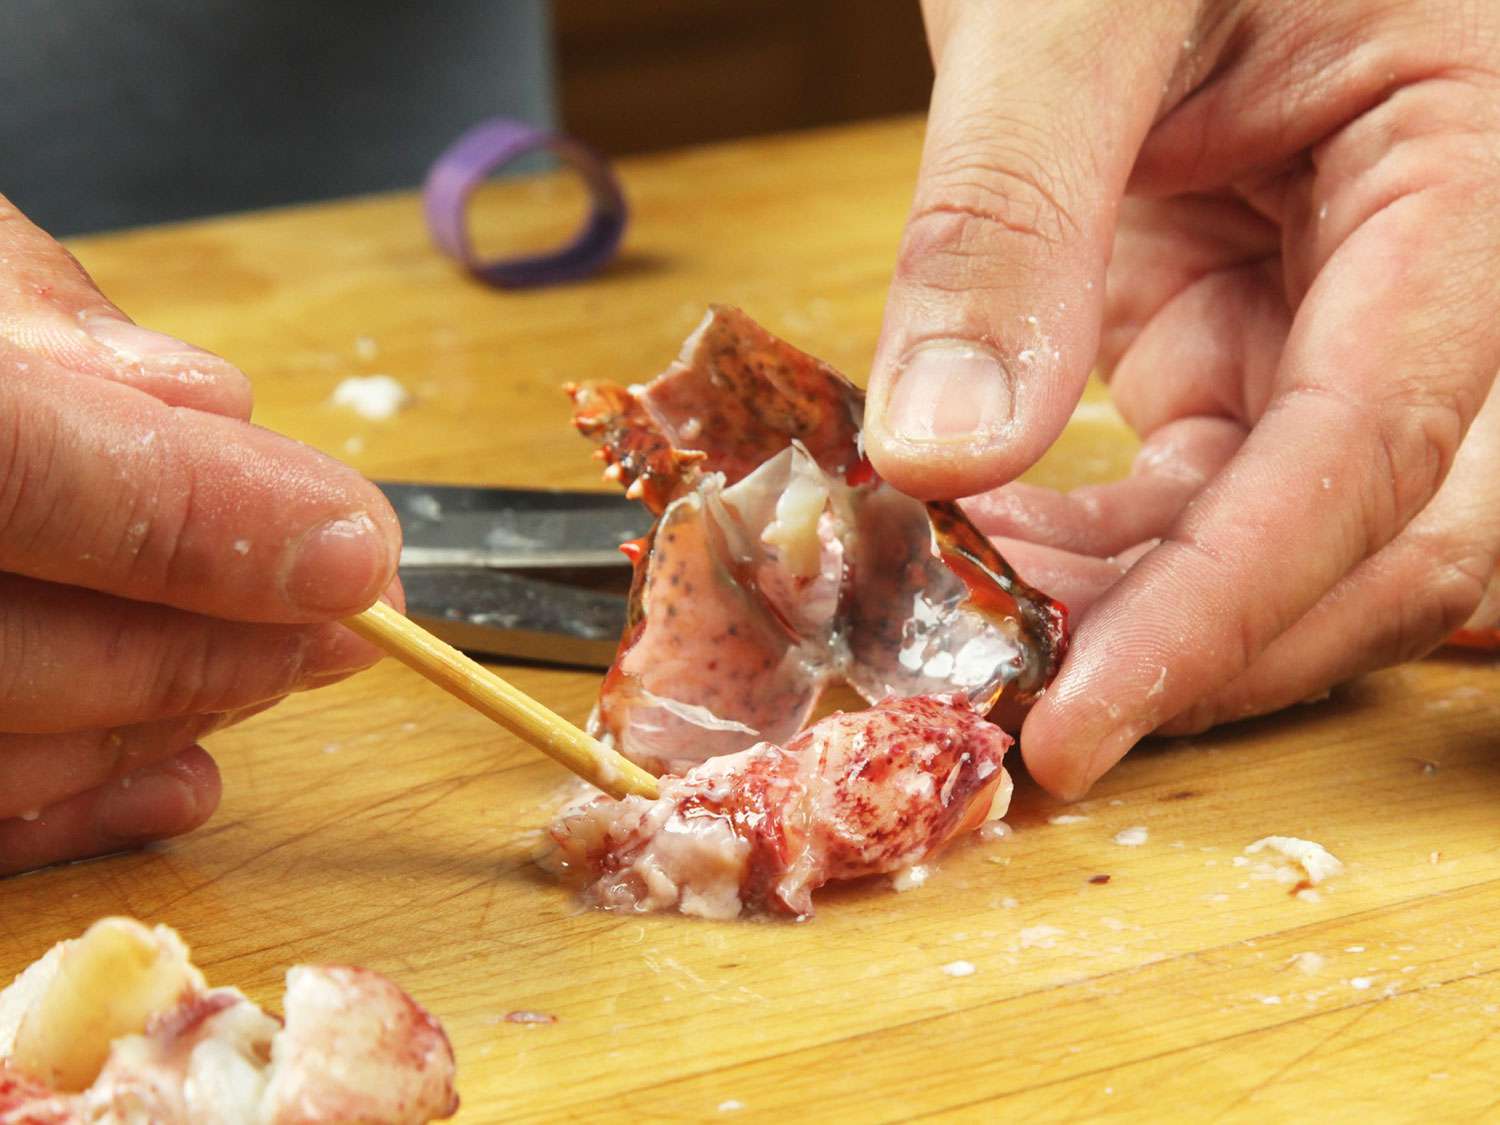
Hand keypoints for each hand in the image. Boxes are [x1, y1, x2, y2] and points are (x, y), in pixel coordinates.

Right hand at [0, 195, 401, 872]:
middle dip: (219, 642)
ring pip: (5, 753)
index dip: (208, 522)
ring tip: (276, 663)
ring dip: (170, 716)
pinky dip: (81, 805)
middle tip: (351, 616)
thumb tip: (210, 404)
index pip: (24, 475)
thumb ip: (40, 318)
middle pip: (29, 651)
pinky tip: (183, 769)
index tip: (357, 548)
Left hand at [864, 2, 1499, 796]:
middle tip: (1022, 711)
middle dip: (1199, 644)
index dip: (1225, 610)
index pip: (1370, 450)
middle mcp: (1425, 264)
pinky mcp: (1232, 323)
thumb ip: (1010, 215)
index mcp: (1471, 168)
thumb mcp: (1071, 2)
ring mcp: (1326, 306)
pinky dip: (1096, 541)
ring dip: (1130, 606)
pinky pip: (1194, 480)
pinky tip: (987, 545)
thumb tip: (939, 450)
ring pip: (1272, 527)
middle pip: (1369, 534)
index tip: (1078, 725)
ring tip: (974, 624)